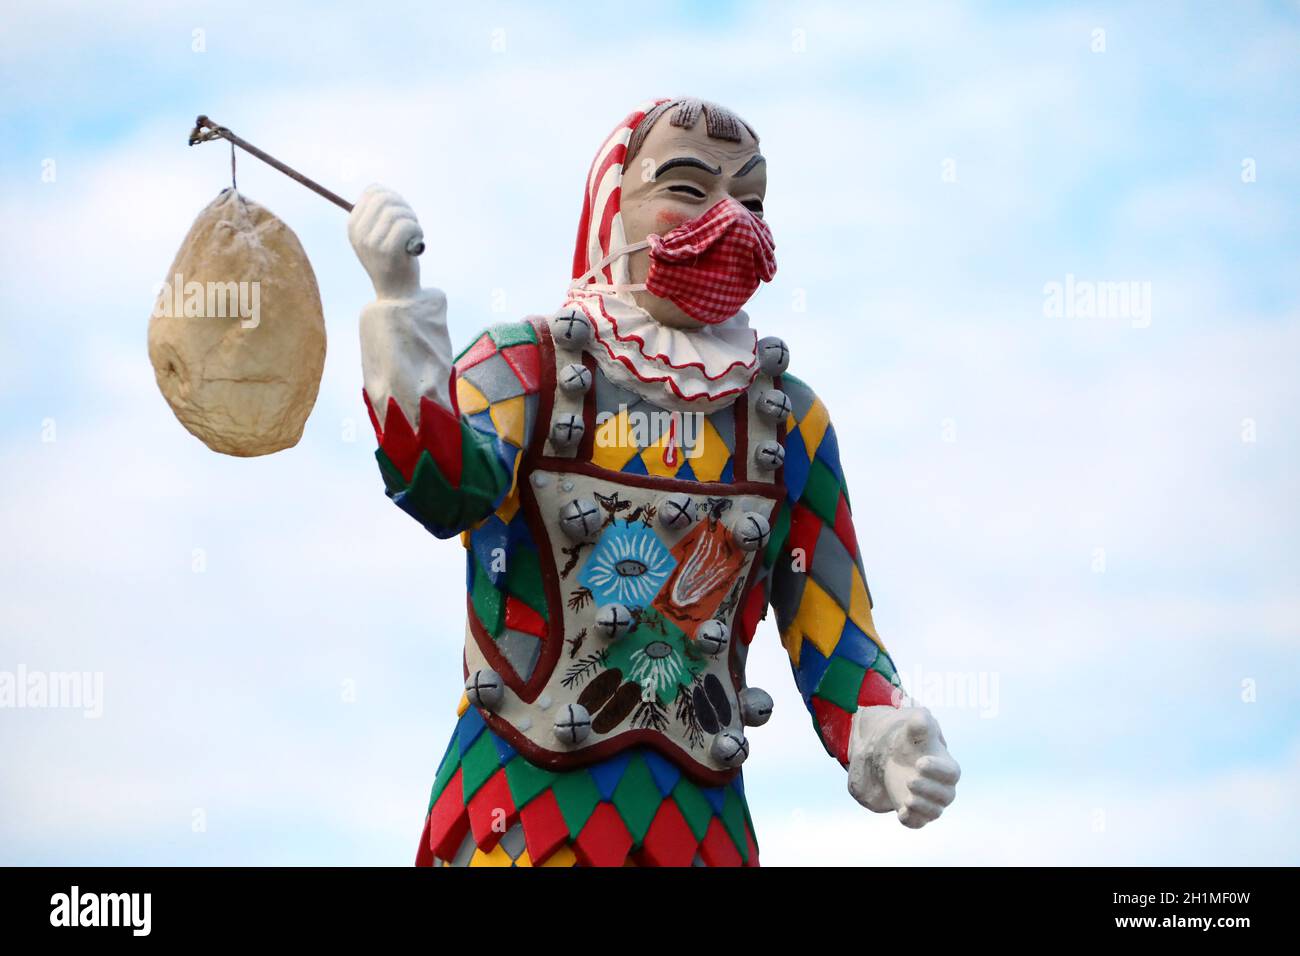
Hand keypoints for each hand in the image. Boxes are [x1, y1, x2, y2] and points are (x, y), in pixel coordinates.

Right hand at [348, 184, 423, 299]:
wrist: (397, 293)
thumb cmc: (392, 260)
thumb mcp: (376, 236)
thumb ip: (375, 214)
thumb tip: (379, 190)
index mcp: (353, 226)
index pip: (373, 191)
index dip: (393, 196)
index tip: (400, 212)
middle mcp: (359, 233)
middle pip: (385, 198)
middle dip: (404, 206)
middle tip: (410, 221)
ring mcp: (372, 242)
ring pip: (397, 212)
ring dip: (412, 220)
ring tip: (414, 233)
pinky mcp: (388, 251)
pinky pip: (406, 225)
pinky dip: (417, 230)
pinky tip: (416, 241)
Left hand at [847, 705, 959, 828]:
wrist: (893, 757)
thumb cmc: (910, 740)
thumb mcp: (914, 727)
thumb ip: (920, 723)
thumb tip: (921, 720)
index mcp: (947, 767)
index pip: (951, 773)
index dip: (938, 770)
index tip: (920, 762)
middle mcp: (942, 788)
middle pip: (946, 796)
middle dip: (928, 789)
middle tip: (910, 780)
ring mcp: (929, 801)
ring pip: (934, 812)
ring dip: (922, 806)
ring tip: (907, 797)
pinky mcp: (915, 812)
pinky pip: (917, 822)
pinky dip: (911, 820)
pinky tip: (901, 812)